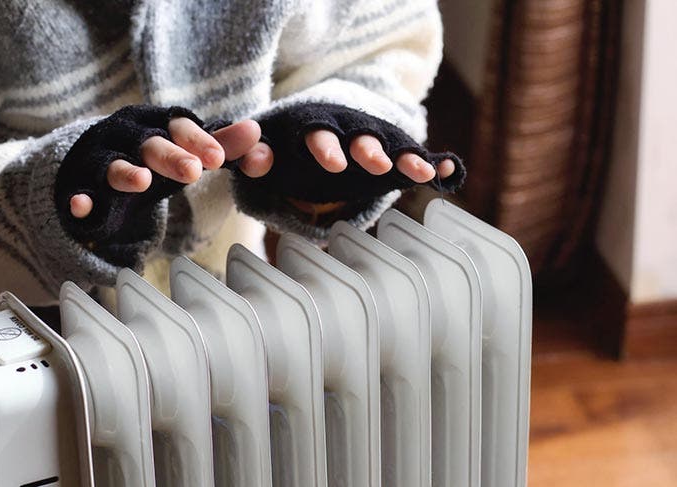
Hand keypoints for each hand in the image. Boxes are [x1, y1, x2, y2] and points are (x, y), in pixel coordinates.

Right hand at [70, 117, 267, 217]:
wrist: (94, 165)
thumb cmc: (154, 155)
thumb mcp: (188, 151)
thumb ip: (223, 145)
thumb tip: (258, 132)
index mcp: (159, 124)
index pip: (181, 126)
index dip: (199, 140)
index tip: (219, 159)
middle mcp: (128, 135)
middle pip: (150, 143)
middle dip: (171, 155)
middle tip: (194, 171)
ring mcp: (101, 159)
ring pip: (112, 164)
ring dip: (126, 172)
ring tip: (142, 182)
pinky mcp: (79, 185)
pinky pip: (78, 192)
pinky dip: (80, 200)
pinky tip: (81, 208)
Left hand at [232, 132, 455, 182]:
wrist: (320, 135)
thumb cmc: (289, 149)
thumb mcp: (267, 152)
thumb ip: (255, 158)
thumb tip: (254, 160)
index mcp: (312, 129)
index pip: (315, 134)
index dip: (323, 147)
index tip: (329, 164)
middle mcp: (345, 132)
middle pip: (354, 137)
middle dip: (363, 149)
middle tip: (369, 162)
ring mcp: (371, 142)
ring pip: (386, 145)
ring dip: (401, 156)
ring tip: (417, 172)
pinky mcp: (392, 155)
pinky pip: (414, 156)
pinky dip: (432, 163)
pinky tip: (449, 171)